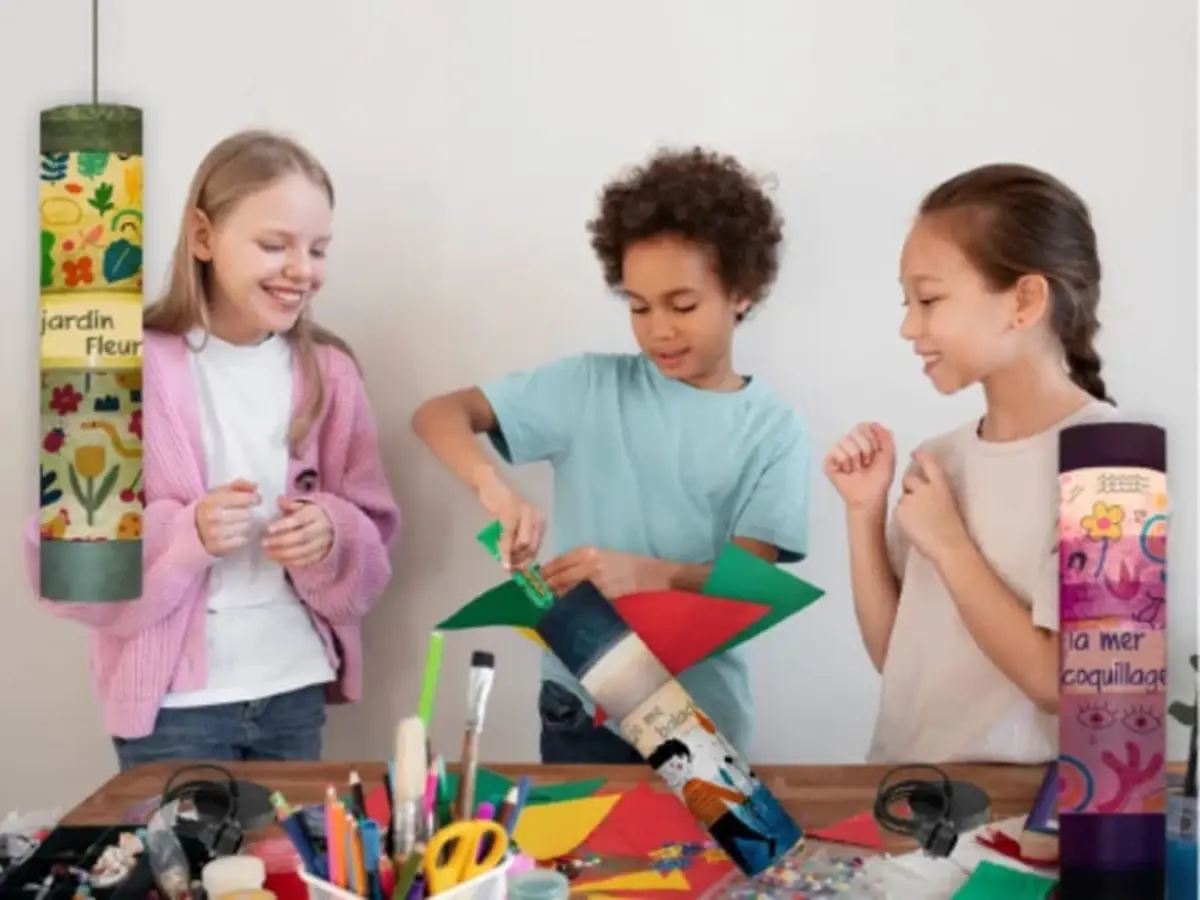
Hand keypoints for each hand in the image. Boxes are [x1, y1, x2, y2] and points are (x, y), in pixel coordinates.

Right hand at [195, 479, 260, 554]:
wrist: (192, 528)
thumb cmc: (212, 507)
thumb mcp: (221, 491)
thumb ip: (239, 485)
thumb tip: (255, 486)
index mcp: (212, 500)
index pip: (243, 498)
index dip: (253, 498)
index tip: (256, 500)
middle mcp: (212, 516)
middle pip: (247, 514)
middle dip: (249, 513)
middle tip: (245, 513)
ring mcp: (214, 533)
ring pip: (245, 527)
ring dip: (246, 525)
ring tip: (240, 523)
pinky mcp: (217, 547)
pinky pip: (241, 541)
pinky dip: (242, 537)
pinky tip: (236, 533)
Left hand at [264, 497, 333, 567]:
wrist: (335, 525)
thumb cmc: (315, 514)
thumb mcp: (305, 505)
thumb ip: (291, 504)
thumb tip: (278, 499)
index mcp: (316, 514)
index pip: (299, 520)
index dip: (283, 525)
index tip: (268, 529)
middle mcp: (321, 529)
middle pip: (301, 537)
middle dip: (281, 541)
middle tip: (265, 543)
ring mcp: (323, 543)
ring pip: (303, 551)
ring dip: (284, 554)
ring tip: (269, 553)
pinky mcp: (323, 554)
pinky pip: (307, 561)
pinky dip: (292, 562)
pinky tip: (279, 560)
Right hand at [474, 466, 543, 570]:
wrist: (489, 485)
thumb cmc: (500, 506)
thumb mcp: (511, 525)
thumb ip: (514, 541)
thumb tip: (515, 564)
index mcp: (538, 521)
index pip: (537, 547)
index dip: (528, 562)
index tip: (518, 571)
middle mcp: (536, 517)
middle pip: (532, 548)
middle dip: (520, 562)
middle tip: (509, 568)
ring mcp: (525, 514)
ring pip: (523, 544)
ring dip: (512, 557)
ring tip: (503, 561)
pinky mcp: (511, 513)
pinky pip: (509, 537)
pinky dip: (505, 551)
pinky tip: (502, 560)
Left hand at [540, 546, 666, 598]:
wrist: (645, 573)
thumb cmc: (622, 563)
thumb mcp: (599, 555)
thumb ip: (578, 563)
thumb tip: (554, 574)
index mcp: (586, 551)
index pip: (556, 563)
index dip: (542, 574)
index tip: (532, 581)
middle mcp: (588, 564)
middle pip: (557, 578)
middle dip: (545, 588)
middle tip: (536, 596)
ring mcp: (594, 581)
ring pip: (566, 592)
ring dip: (555, 599)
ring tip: (547, 604)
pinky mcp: (601, 595)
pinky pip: (580, 601)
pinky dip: (571, 605)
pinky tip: (567, 609)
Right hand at [824, 423, 895, 512]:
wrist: (869, 496)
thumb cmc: (880, 478)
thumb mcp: (889, 455)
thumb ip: (885, 437)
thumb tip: (873, 423)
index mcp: (864, 441)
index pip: (865, 426)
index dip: (873, 439)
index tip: (876, 453)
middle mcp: (850, 444)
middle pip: (855, 432)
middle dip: (865, 449)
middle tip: (867, 464)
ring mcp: (838, 453)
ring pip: (845, 441)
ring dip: (856, 458)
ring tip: (856, 469)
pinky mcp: (829, 462)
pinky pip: (836, 451)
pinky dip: (845, 462)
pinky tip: (847, 471)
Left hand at [895, 451, 969, 562]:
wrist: (948, 545)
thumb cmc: (952, 529)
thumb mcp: (948, 503)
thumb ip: (936, 493)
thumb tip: (925, 494)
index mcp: (941, 485)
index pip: (929, 462)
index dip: (921, 455)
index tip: (914, 453)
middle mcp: (925, 488)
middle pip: (909, 479)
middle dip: (909, 488)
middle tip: (916, 504)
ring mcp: (911, 498)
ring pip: (902, 497)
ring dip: (906, 506)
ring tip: (919, 521)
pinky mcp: (900, 510)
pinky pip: (898, 511)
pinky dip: (902, 517)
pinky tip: (914, 527)